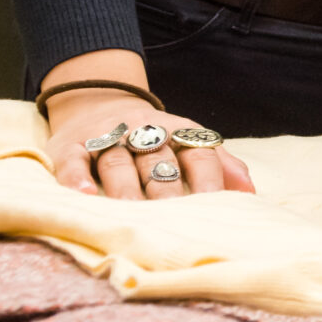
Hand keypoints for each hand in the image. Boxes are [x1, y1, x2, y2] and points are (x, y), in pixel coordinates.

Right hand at [42, 85, 254, 200]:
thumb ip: (220, 162)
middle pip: (157, 161)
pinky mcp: (71, 144)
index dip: (208, 176)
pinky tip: (85, 197)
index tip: (215, 204)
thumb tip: (250, 192)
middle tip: (172, 219)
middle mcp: (143, 131)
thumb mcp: (187, 140)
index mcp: (177, 131)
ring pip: (118, 162)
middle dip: (166, 189)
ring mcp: (106, 136)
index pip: (198, 151)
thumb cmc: (152, 136)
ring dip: (125, 189)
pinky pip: (74, 160)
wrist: (97, 101)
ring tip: (132, 215)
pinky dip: (77, 178)